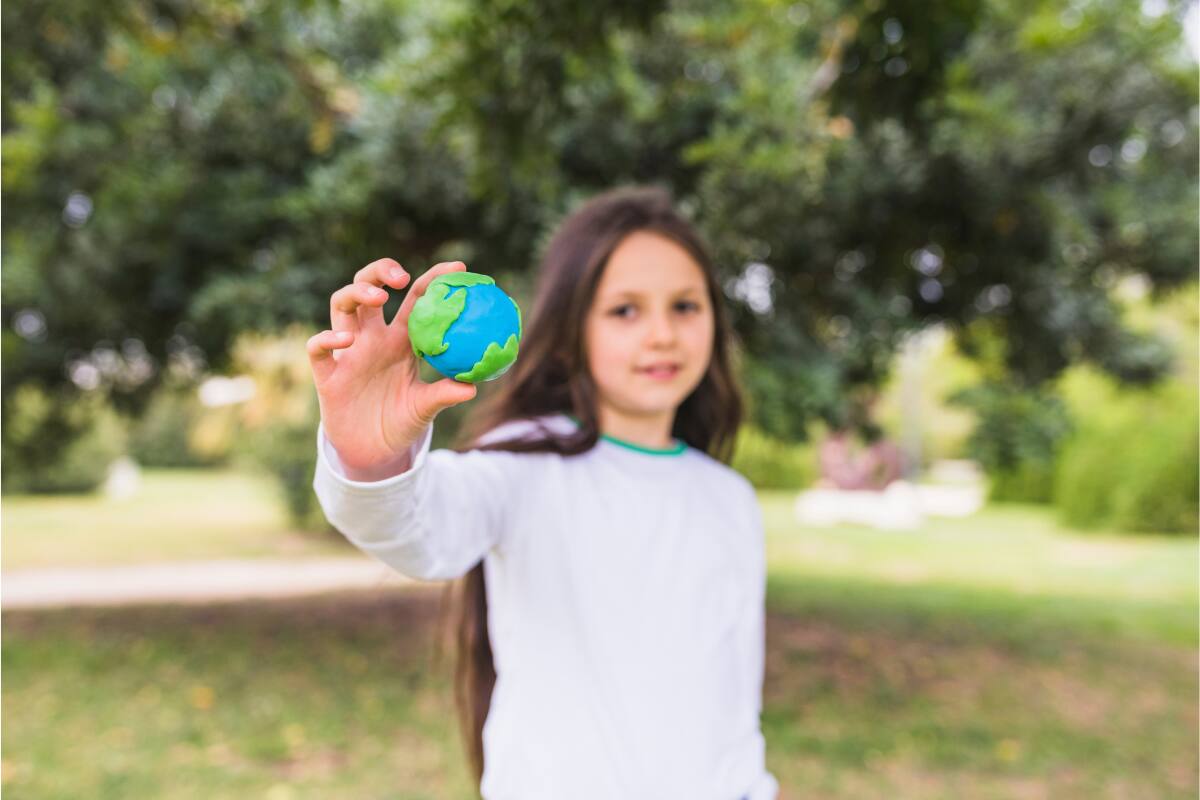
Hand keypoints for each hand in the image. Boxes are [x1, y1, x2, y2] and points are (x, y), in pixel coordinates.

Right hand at [307, 258, 477, 480]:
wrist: (372, 452)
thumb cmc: (401, 422)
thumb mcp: (425, 408)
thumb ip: (444, 394)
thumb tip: (472, 387)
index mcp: (401, 340)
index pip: (415, 298)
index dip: (433, 278)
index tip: (457, 267)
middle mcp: (372, 338)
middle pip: (368, 287)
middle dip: (381, 271)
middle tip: (401, 278)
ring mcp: (348, 352)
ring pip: (341, 305)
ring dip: (356, 293)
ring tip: (379, 298)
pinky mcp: (327, 373)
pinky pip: (318, 347)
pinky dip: (327, 338)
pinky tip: (346, 340)